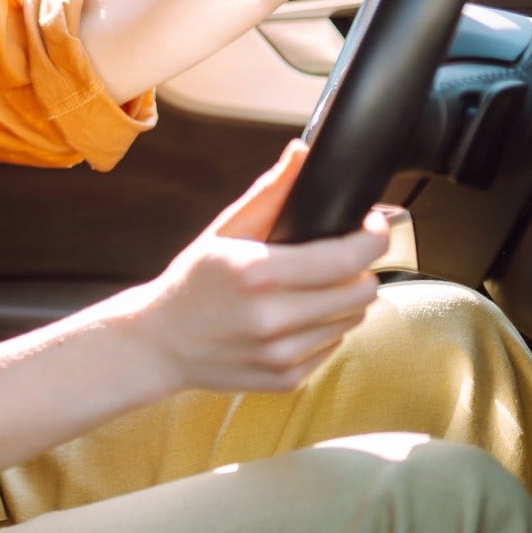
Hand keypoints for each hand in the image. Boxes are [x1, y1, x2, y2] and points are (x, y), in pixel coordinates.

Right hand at [121, 140, 388, 393]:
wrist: (159, 344)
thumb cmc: (191, 283)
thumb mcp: (224, 231)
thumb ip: (269, 193)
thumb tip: (301, 154)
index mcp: (257, 273)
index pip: (347, 257)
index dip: (372, 237)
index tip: (372, 225)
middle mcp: (272, 318)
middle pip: (361, 292)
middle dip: (360, 269)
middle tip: (340, 258)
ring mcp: (280, 354)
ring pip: (352, 320)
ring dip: (343, 301)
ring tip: (312, 289)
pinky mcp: (286, 378)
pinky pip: (333, 347)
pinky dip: (324, 330)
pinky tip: (294, 318)